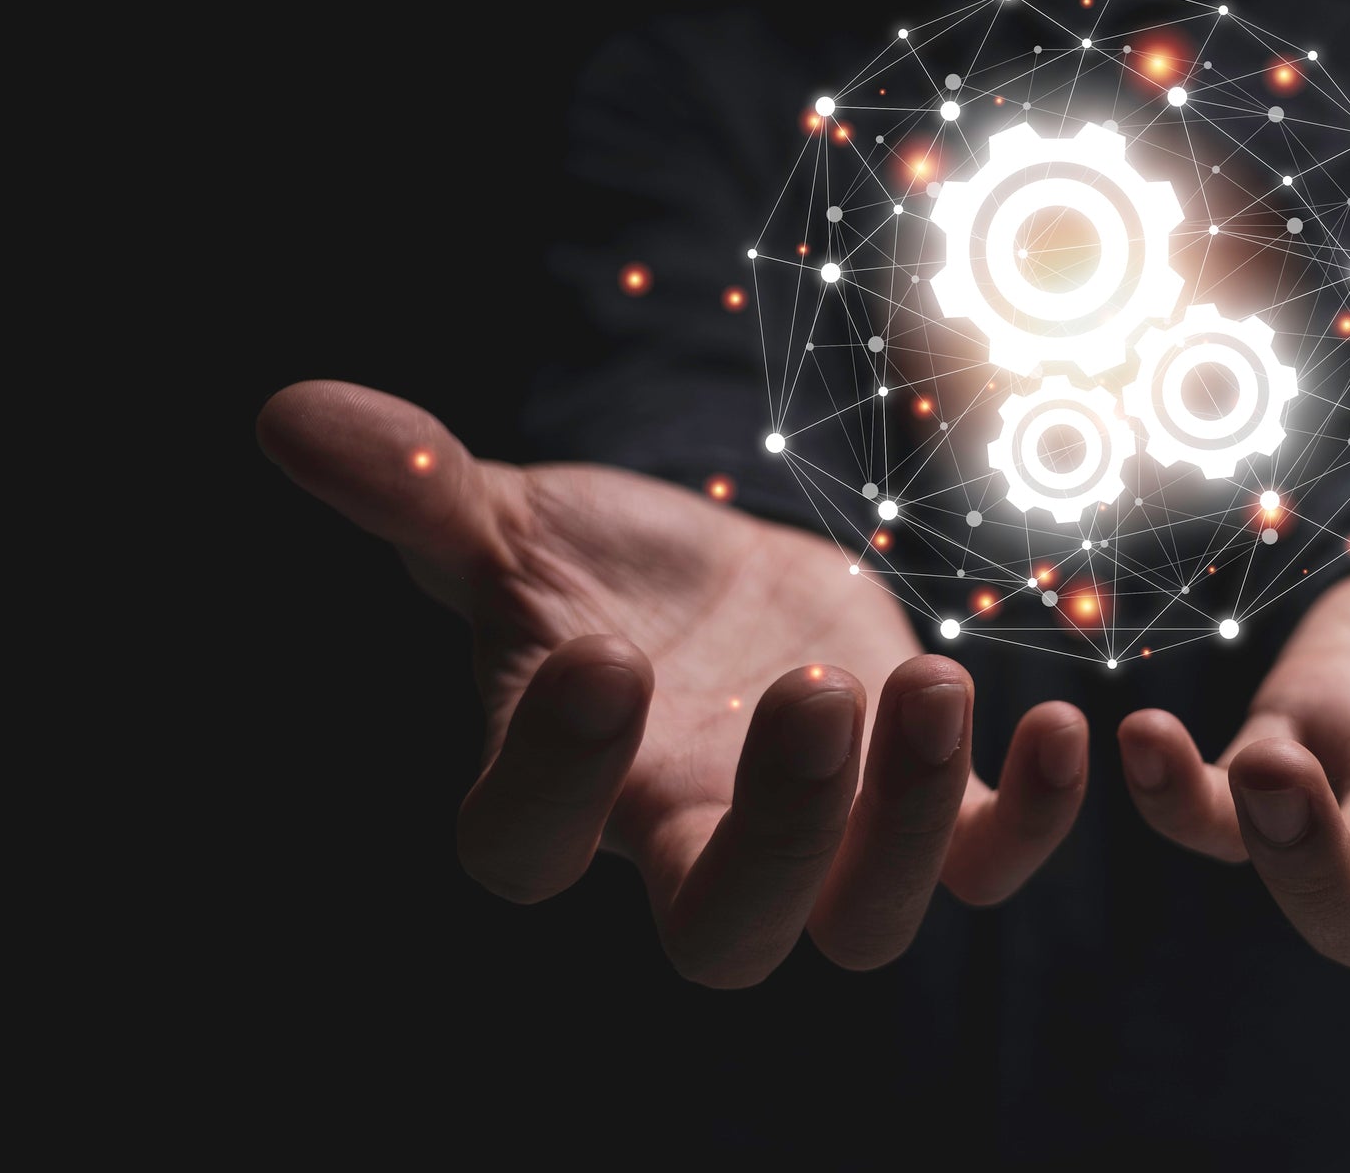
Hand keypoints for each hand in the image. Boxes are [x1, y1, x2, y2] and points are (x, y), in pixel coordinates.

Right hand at [258, 381, 1087, 985]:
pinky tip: (1059, 728)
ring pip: (864, 923)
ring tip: (934, 681)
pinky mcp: (913, 802)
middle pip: (720, 936)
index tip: (600, 651)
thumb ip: (419, 489)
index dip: (551, 779)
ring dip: (911, 818)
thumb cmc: (596, 570)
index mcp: (564, 781)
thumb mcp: (511, 518)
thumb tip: (290, 413)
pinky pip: (983, 867)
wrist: (709, 587)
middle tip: (809, 693)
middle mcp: (682, 838)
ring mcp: (814, 837)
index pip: (519, 848)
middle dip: (776, 835)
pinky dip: (1029, 824)